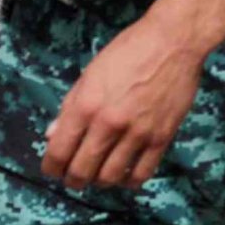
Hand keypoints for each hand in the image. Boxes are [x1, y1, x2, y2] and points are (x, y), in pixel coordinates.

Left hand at [40, 14, 211, 190]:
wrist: (173, 42)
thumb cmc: (128, 51)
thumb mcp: (90, 74)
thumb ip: (70, 107)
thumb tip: (52, 134)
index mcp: (85, 106)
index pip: (59, 152)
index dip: (51, 168)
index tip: (53, 170)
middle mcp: (108, 124)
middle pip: (82, 171)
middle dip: (73, 180)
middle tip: (74, 178)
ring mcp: (137, 133)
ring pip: (110, 177)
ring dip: (99, 182)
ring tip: (99, 175)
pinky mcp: (161, 138)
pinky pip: (141, 174)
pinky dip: (128, 181)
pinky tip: (124, 174)